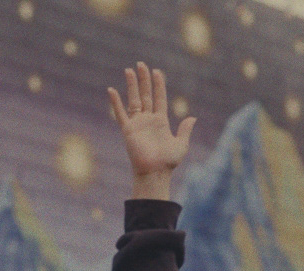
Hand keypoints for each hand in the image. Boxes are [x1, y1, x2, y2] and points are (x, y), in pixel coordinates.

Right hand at [107, 63, 194, 196]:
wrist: (155, 173)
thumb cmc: (168, 162)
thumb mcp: (181, 144)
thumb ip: (185, 130)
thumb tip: (192, 117)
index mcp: (161, 121)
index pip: (159, 98)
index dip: (158, 85)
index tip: (157, 71)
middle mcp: (148, 120)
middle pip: (145, 95)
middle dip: (144, 79)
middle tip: (141, 64)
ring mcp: (137, 124)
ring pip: (133, 99)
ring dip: (132, 85)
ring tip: (129, 70)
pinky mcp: (128, 130)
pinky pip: (120, 113)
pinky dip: (115, 102)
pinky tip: (111, 90)